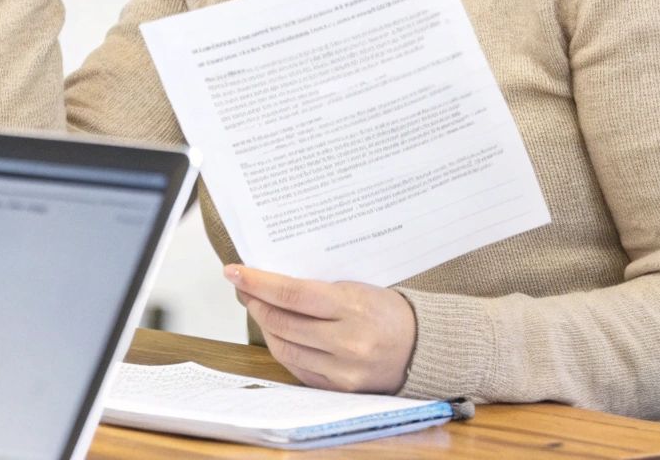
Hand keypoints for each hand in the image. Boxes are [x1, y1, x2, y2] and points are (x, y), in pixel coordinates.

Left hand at [228, 264, 416, 393]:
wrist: (424, 348)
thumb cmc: (389, 312)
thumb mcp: (356, 287)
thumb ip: (315, 288)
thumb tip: (269, 282)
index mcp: (352, 308)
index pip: (291, 294)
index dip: (257, 283)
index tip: (234, 272)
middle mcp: (346, 342)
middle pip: (281, 322)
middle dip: (255, 302)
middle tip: (244, 288)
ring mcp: (342, 370)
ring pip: (283, 348)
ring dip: (264, 326)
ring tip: (258, 308)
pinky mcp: (338, 388)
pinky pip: (297, 368)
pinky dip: (282, 348)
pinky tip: (277, 332)